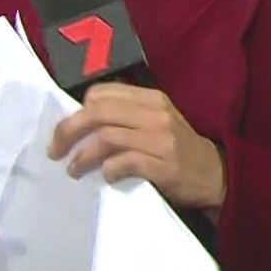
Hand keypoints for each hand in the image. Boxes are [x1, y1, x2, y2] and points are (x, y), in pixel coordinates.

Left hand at [47, 85, 226, 210]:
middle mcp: (155, 114)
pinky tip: (106, 177)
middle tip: (55, 150)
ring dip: (82, 157)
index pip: (103, 93)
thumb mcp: (157, 121)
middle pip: (98, 113)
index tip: (68, 129)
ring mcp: (161, 140)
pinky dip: (108, 170)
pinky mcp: (163, 166)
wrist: (215, 174)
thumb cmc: (178, 148)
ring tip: (73, 170)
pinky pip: (124, 163)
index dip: (77, 110)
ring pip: (106, 138)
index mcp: (152, 98)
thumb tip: (83, 117)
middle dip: (68, 131)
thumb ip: (127, 114)